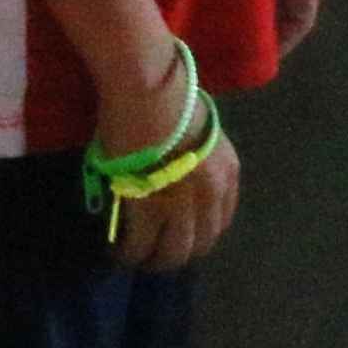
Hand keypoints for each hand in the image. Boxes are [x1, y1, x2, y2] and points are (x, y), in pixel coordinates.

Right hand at [93, 42, 238, 271]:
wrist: (150, 87)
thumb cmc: (169, 96)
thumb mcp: (199, 133)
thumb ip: (195, 160)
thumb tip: (173, 177)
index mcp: (228, 173)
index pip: (221, 221)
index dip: (199, 235)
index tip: (181, 239)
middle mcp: (212, 193)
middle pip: (200, 243)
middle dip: (177, 254)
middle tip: (156, 257)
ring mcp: (183, 202)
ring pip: (173, 252)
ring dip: (154, 260)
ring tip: (136, 259)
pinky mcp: (150, 206)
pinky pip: (140, 243)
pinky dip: (129, 253)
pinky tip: (119, 253)